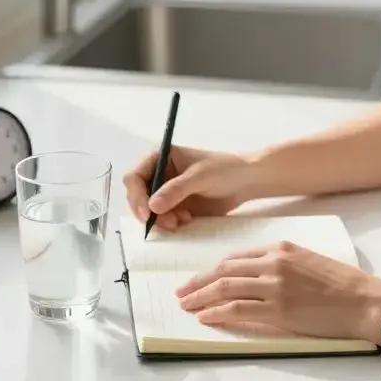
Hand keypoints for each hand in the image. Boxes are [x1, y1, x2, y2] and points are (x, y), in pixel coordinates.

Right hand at [123, 146, 259, 232]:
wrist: (246, 182)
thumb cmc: (224, 169)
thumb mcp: (199, 176)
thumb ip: (175, 190)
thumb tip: (152, 206)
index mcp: (159, 157)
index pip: (134, 177)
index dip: (136, 195)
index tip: (147, 213)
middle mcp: (158, 174)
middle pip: (137, 196)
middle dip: (148, 212)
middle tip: (167, 223)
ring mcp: (166, 192)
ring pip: (148, 211)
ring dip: (160, 220)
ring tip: (181, 222)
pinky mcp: (175, 206)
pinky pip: (162, 219)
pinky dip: (170, 223)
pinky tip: (187, 220)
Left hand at [176, 240, 380, 342]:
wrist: (363, 300)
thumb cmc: (341, 284)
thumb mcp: (307, 261)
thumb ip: (280, 264)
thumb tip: (254, 276)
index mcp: (280, 248)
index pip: (236, 258)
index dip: (213, 269)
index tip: (199, 278)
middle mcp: (273, 263)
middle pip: (224, 271)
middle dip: (198, 282)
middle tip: (181, 291)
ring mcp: (274, 286)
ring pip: (225, 289)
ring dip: (201, 297)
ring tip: (186, 305)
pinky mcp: (278, 310)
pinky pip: (237, 310)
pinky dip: (216, 313)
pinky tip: (205, 317)